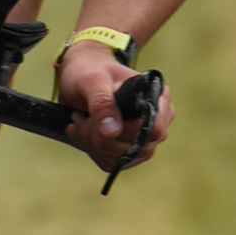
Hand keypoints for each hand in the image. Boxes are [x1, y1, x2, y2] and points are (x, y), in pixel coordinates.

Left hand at [57, 43, 173, 165]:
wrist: (79, 76)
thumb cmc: (89, 71)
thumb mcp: (92, 82)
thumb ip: (103, 104)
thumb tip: (113, 132)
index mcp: (157, 98)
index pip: (154, 129)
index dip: (126, 131)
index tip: (94, 118)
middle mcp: (156, 120)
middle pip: (137, 149)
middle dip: (101, 137)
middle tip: (81, 117)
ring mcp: (143, 138)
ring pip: (122, 159)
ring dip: (93, 143)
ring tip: (80, 120)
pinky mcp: (127, 150)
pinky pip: (111, 163)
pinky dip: (92, 150)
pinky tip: (82, 131)